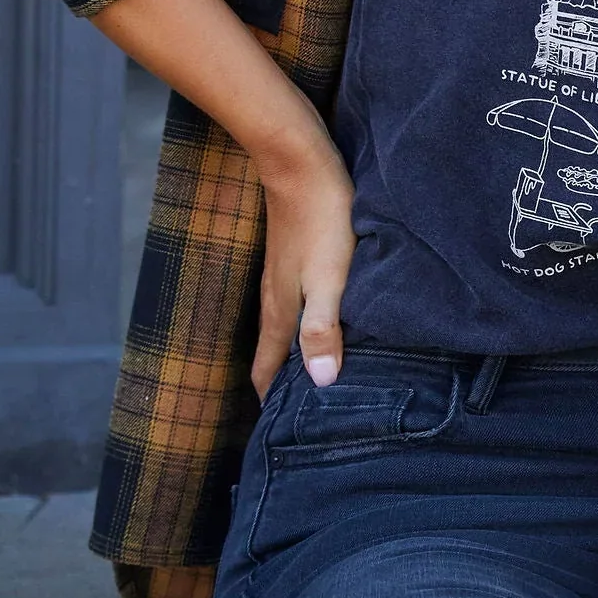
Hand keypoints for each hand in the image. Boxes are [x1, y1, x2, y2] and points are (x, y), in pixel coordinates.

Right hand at [252, 129, 356, 398]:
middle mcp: (275, 298)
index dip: (269, 402)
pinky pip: (292, 305)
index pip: (266, 370)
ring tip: (310, 380)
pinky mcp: (293, 257)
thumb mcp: (331, 279)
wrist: (300, 161)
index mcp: (281, 311)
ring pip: (281, 329)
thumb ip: (324, 329)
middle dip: (279, 386)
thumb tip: (319, 382)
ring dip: (290, 356)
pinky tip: (320, 324)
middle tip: (297, 418)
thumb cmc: (322, 220)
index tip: (278, 436)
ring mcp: (281, 276)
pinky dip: (301, 327)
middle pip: (270, 353)